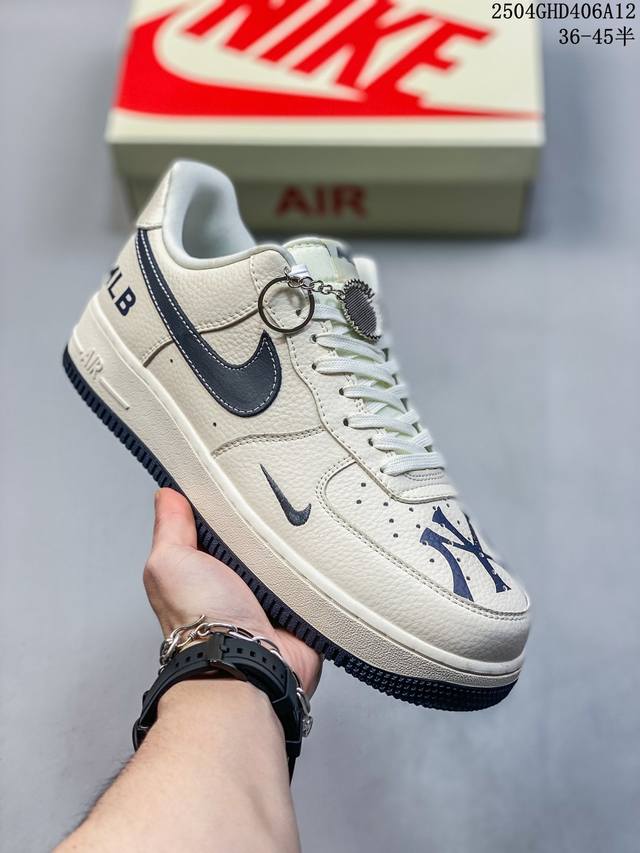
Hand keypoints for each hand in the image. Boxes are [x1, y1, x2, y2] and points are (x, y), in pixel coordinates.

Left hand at [143, 488, 321, 695]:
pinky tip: (324, 549)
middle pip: (262, 535)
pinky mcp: (305, 609)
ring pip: (294, 554)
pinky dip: (324, 566)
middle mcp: (242, 582)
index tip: (243, 477)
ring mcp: (276, 596)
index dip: (231, 502)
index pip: (222, 523)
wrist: (245, 664)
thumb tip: (167, 494)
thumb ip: (170, 528)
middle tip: (280, 496)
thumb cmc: (201, 621)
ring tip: (306, 520)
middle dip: (271, 519)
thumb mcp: (170, 563)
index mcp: (208, 568)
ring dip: (299, 542)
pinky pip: (321, 578)